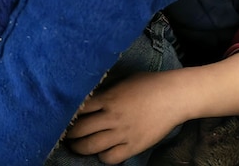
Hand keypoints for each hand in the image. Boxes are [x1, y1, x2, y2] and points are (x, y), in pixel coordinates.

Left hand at [63, 71, 185, 163]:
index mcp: (109, 97)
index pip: (79, 109)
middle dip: (69, 135)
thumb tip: (91, 97)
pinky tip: (102, 151)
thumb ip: (107, 91)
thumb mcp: (124, 81)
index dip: (69, 114)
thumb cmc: (150, 84)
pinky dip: (103, 157)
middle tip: (66, 135)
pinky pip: (111, 158)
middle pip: (80, 130)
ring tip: (77, 146)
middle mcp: (112, 116)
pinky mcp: (133, 146)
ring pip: (91, 146)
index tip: (65, 117)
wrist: (174, 96)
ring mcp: (123, 133)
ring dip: (80, 148)